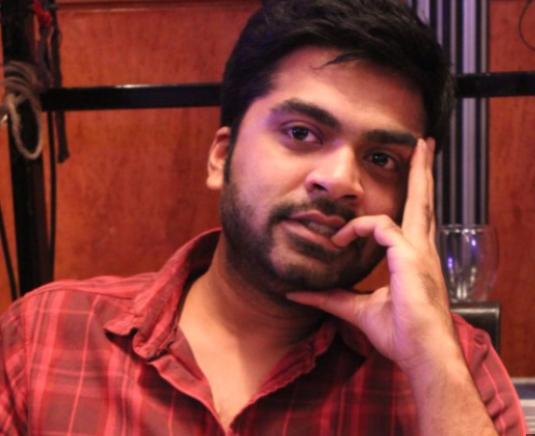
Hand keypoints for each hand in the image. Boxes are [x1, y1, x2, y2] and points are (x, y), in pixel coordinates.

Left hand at [287, 138, 457, 371]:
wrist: (423, 355)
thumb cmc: (399, 334)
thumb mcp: (355, 309)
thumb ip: (328, 297)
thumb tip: (295, 294)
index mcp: (413, 258)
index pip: (413, 219)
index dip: (401, 203)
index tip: (365, 213)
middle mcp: (421, 248)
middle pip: (425, 200)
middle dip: (424, 171)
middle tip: (425, 144)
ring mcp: (419, 251)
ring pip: (418, 201)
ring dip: (415, 174)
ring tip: (418, 149)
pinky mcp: (410, 258)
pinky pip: (381, 228)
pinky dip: (358, 229)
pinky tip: (341, 239)